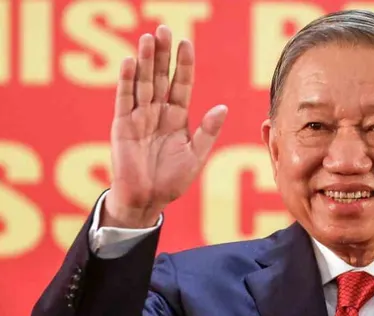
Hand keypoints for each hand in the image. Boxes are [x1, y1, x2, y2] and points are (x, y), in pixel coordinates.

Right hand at [104, 25, 227, 227]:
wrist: (148, 199)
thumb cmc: (172, 180)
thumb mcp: (196, 156)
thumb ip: (208, 132)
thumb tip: (222, 108)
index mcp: (177, 118)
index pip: (182, 85)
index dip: (184, 65)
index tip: (186, 43)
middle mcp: (158, 112)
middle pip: (161, 77)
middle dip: (163, 54)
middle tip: (164, 29)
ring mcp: (139, 117)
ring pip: (143, 83)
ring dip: (145, 61)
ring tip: (148, 38)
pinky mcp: (122, 125)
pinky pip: (124, 99)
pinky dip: (126, 81)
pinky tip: (130, 62)